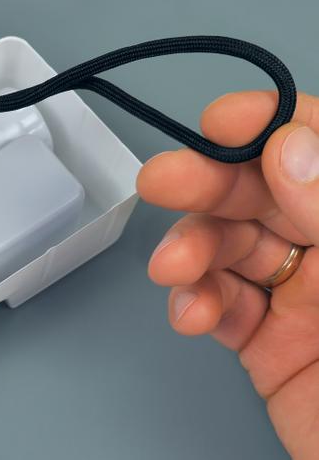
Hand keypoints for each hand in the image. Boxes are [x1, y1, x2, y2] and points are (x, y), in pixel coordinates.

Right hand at [139, 90, 318, 458]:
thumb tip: (291, 147)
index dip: (273, 124)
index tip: (225, 122)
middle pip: (263, 193)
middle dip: (208, 184)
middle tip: (161, 180)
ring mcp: (304, 296)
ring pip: (232, 248)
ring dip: (191, 250)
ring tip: (172, 267)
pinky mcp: (270, 343)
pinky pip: (222, 308)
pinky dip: (195, 304)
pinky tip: (191, 312)